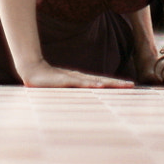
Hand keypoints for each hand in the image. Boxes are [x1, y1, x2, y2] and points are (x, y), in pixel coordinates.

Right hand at [18, 62, 133, 88]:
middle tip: (132, 85)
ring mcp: (72, 78)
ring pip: (94, 81)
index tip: (130, 85)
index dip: (116, 83)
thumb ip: (73, 89)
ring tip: (120, 86)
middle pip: (102, 80)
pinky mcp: (64, 80)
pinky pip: (79, 83)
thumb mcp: (63, 87)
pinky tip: (98, 86)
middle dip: (117, 83)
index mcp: (81, 80)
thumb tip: (84, 92)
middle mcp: (80, 78)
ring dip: (108, 83)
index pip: (102, 81)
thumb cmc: (47, 80)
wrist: (31, 70)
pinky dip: (89, 85)